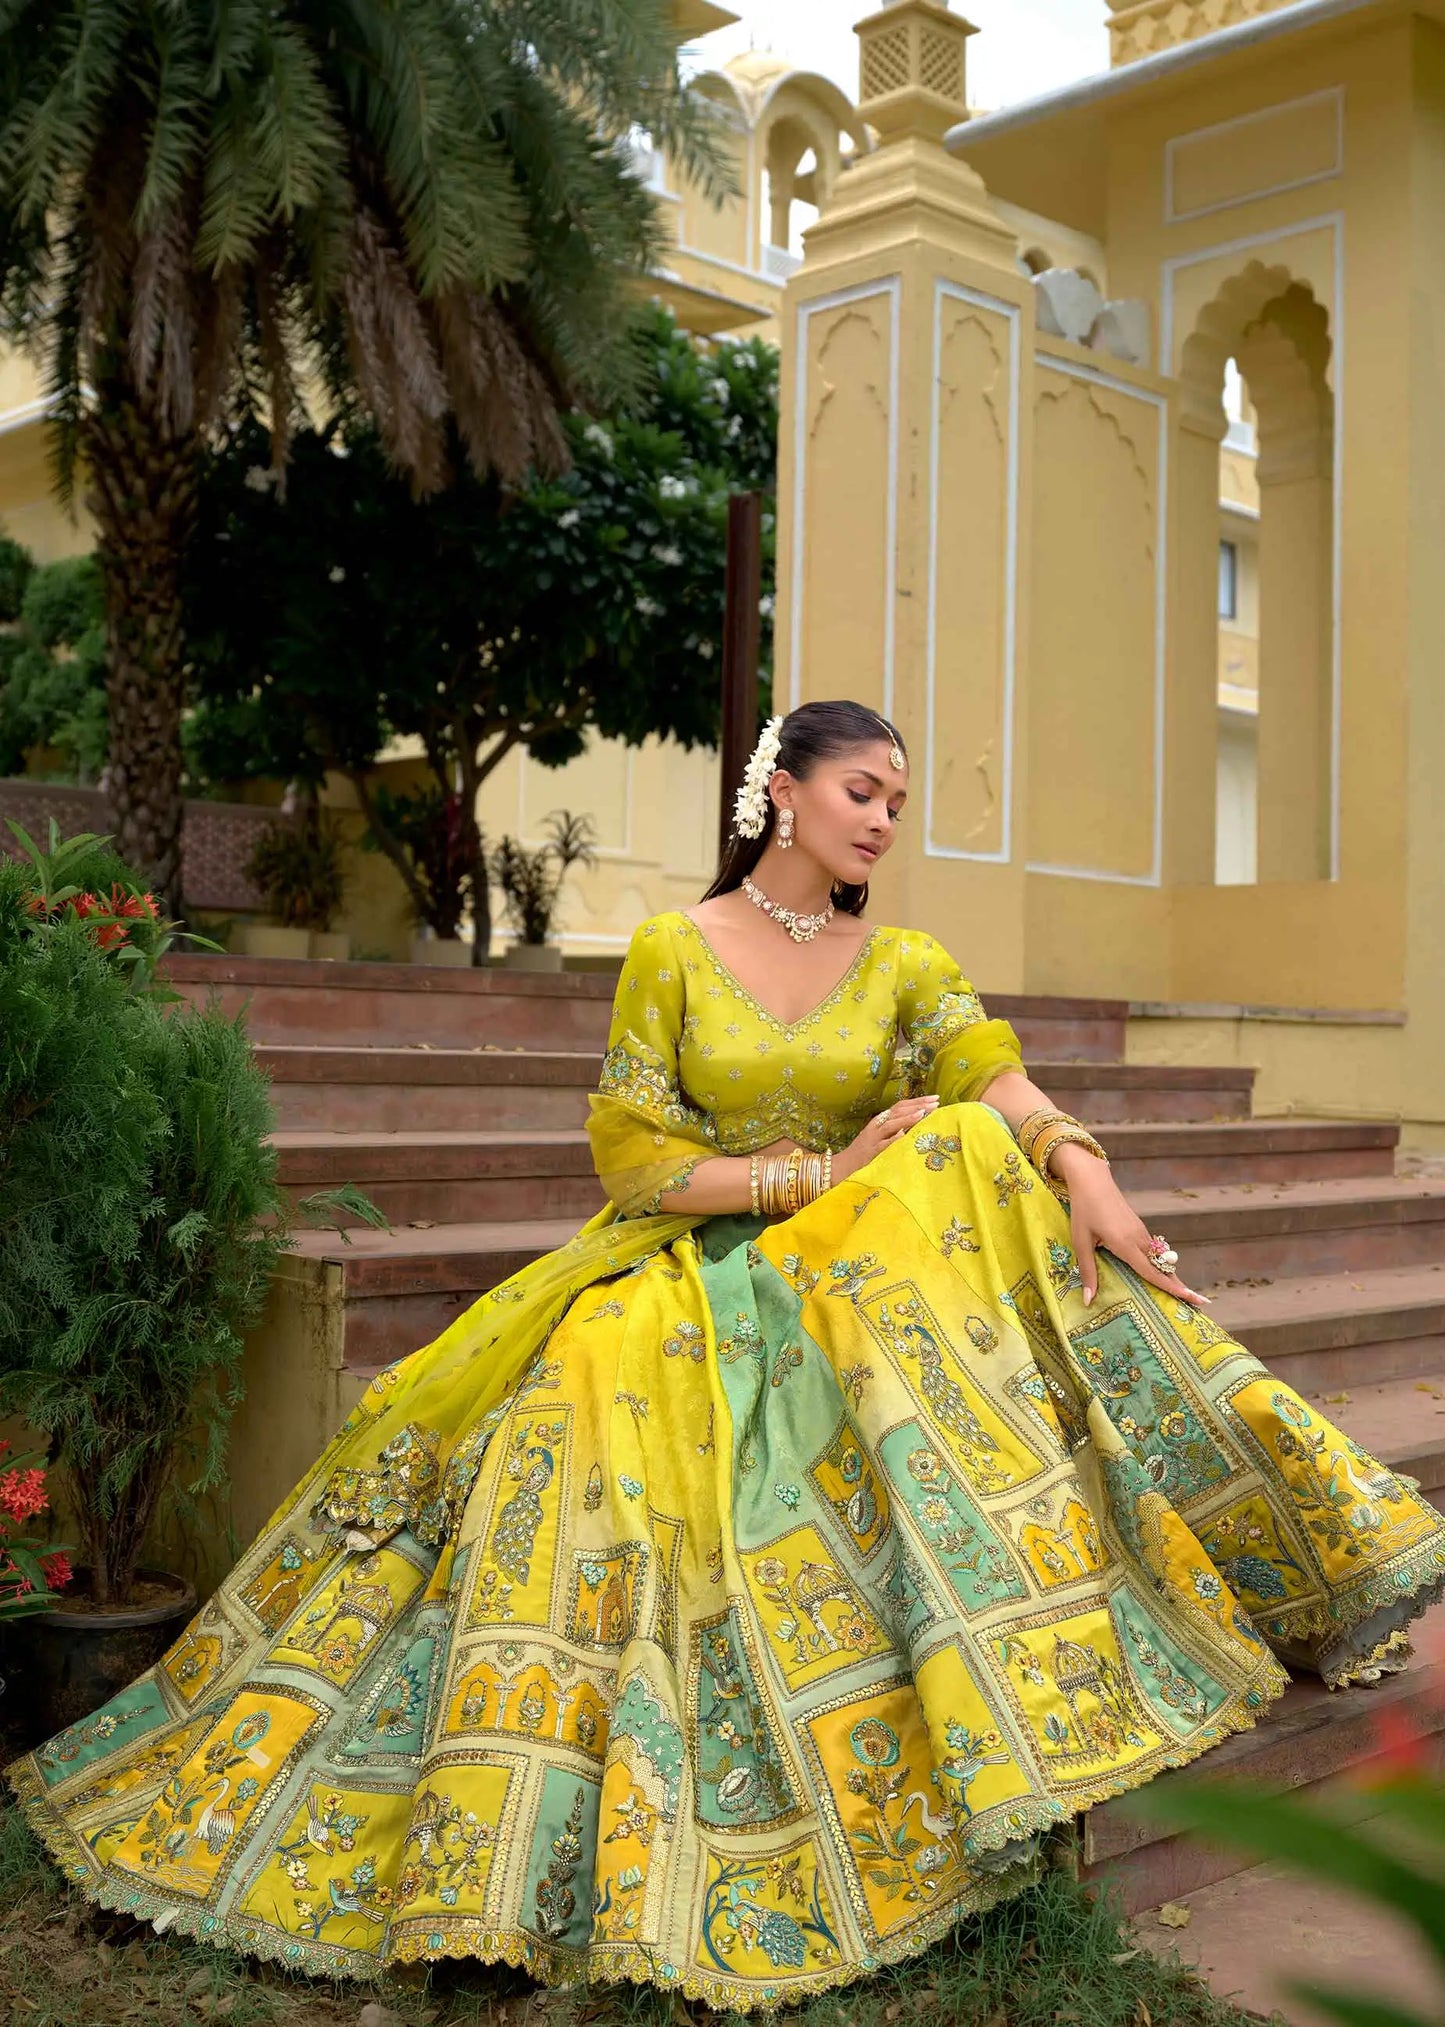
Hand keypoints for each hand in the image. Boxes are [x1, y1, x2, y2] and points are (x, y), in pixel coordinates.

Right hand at [835, 1095, 939, 1181]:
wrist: (844, 1166)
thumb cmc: (866, 1152)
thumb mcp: (882, 1136)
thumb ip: (897, 1129)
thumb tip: (921, 1121)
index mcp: (881, 1121)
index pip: (900, 1106)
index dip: (918, 1101)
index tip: (935, 1099)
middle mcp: (877, 1126)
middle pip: (898, 1111)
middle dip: (917, 1105)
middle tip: (935, 1102)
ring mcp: (874, 1139)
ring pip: (891, 1125)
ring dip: (907, 1118)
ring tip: (923, 1113)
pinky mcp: (871, 1153)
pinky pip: (884, 1145)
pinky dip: (893, 1139)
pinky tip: (904, 1135)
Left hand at [1054, 1149, 1211, 1309]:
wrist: (1093, 1180)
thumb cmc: (1084, 1210)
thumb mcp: (1081, 1242)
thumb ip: (1088, 1271)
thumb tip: (1089, 1301)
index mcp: (1126, 1244)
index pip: (1152, 1272)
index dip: (1171, 1288)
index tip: (1191, 1298)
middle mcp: (1139, 1240)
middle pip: (1164, 1268)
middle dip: (1180, 1286)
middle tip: (1200, 1303)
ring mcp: (1142, 1233)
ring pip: (1160, 1260)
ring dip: (1171, 1277)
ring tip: (1182, 1296)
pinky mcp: (1139, 1229)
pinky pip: (1153, 1252)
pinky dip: (1160, 1266)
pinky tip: (1160, 1275)